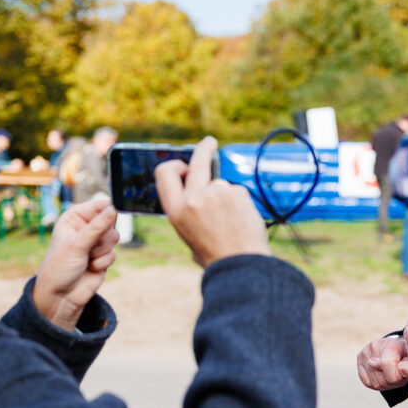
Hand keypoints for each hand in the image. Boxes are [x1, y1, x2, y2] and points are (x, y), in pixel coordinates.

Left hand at [33, 199, 118, 331]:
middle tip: (89, 247)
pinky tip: (91, 267)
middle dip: (102, 237)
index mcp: (74, 218)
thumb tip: (114, 209)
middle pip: (111, 221)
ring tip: (87, 258)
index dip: (108, 210)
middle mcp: (86, 228)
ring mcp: (95, 242)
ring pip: (114, 238)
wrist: (61, 296)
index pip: (98, 206)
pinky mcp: (103, 256)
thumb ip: (97, 226)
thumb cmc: (60, 267)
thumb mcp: (77, 244)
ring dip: (102, 251)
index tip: (112, 216)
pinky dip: (104, 262)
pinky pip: (114, 253)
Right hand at [155, 136, 269, 267]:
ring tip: (232, 223)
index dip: (175, 165)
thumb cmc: (215, 255)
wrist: (240, 265)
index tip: (184, 163)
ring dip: (227, 198)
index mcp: (176, 210)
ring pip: (222, 185)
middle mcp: (193, 198)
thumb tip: (199, 194)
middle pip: (197, 162)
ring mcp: (216, 193)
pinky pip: (238, 193)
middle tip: (210, 142)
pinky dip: (241, 204)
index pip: (165, 173)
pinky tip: (242, 221)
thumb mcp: (188, 234)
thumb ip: (189, 211)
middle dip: (203, 148)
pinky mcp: (237, 193)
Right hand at [357, 335, 407, 390]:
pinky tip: (383, 377)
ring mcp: (365, 353)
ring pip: (375, 384)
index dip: (396, 377)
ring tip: (392, 376)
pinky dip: (377, 385)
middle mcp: (374, 346)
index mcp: (390, 344)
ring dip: (386, 385)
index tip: (403, 375)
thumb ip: (399, 365)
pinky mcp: (359, 359)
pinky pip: (367, 383)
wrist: (398, 348)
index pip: (387, 364)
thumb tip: (372, 363)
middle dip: (393, 383)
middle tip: (399, 376)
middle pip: (382, 379)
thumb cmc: (406, 356)